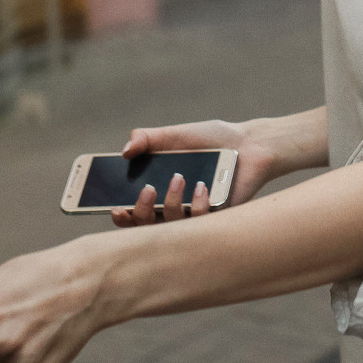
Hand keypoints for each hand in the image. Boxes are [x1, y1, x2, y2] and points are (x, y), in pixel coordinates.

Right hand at [108, 119, 280, 226]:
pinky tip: (203, 187)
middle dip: (142, 212)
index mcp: (159, 191)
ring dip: (171, 203)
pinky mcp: (217, 222)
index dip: (121, 217)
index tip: (115, 208)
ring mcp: (194, 219)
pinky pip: (201, 226)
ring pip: (172, 229)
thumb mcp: (175, 134)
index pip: (133, 214)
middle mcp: (173, 209)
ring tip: (180, 177)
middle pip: (146, 227)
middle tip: (147, 190)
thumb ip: (148, 139)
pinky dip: (198, 205)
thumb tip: (125, 150)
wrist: (248, 143)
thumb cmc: (210, 139)